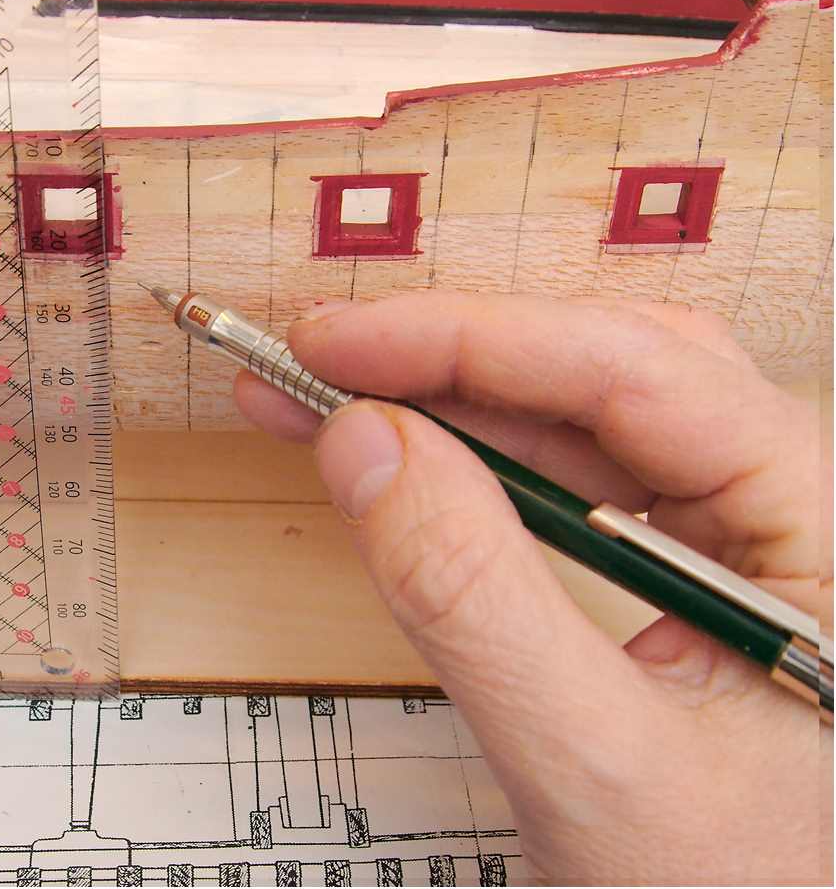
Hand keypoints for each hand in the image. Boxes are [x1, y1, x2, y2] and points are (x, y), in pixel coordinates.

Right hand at [235, 292, 831, 883]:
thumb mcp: (590, 763)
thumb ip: (472, 597)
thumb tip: (364, 442)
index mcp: (826, 532)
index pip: (642, 378)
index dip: (473, 341)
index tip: (340, 343)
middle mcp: (789, 512)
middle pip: (611, 373)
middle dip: (452, 357)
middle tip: (321, 357)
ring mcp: (732, 538)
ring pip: (577, 420)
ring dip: (442, 403)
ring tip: (319, 400)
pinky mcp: (669, 570)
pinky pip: (561, 484)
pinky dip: (462, 465)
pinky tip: (389, 460)